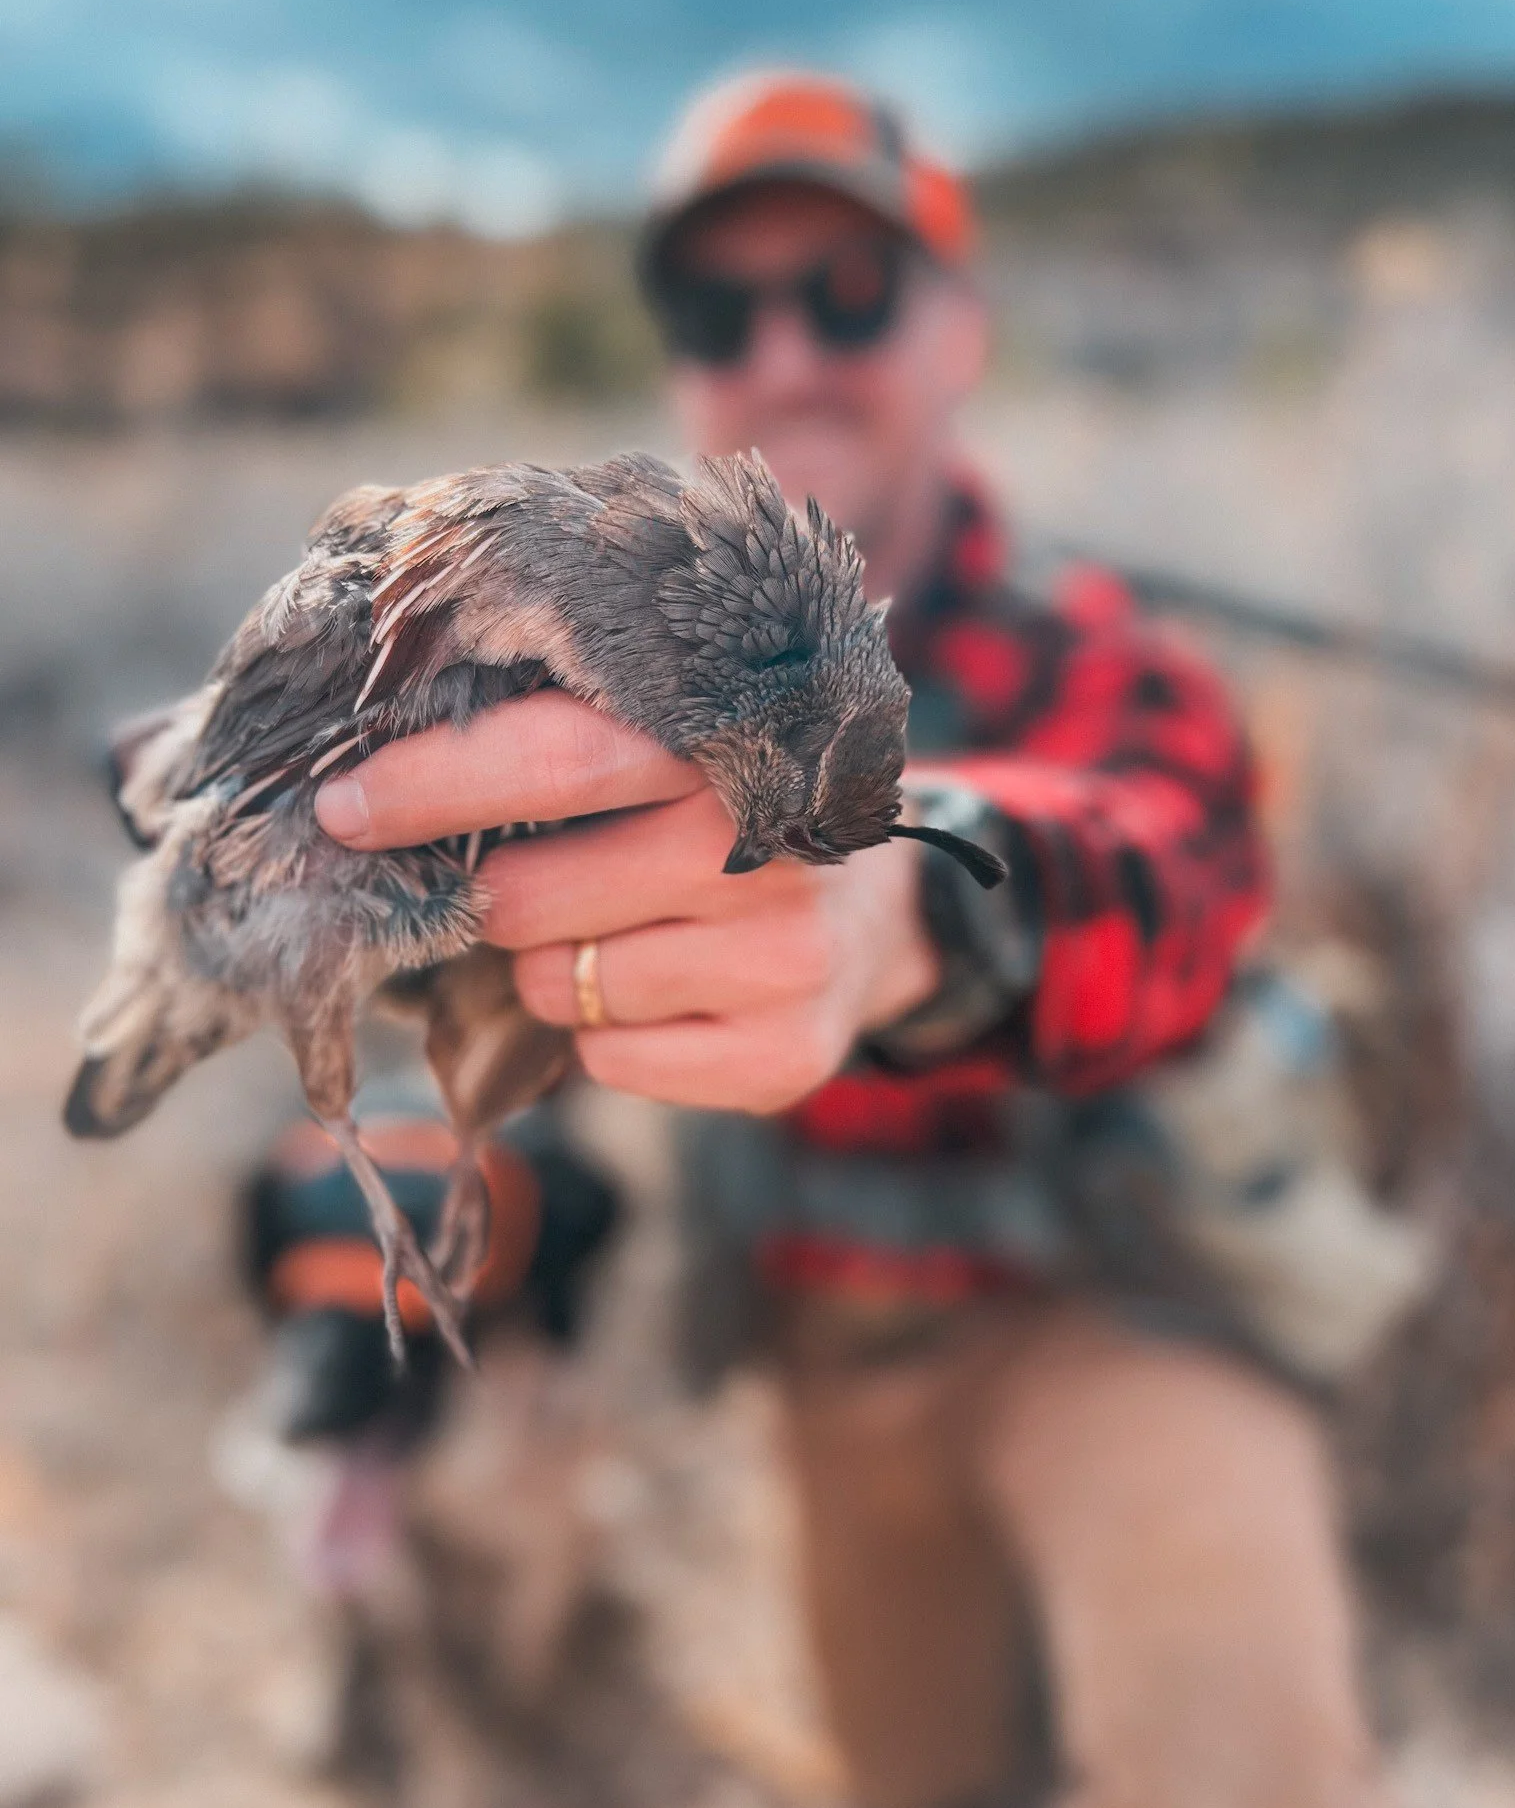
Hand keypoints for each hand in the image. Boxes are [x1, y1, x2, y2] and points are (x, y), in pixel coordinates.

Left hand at [317, 690, 939, 1112]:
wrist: (879, 912)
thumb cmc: (725, 816)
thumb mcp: (674, 749)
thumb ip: (559, 743)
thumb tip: (372, 786)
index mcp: (727, 744)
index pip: (555, 760)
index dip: (433, 784)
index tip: (341, 809)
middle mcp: (768, 850)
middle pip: (531, 896)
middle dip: (489, 900)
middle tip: (520, 886)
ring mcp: (785, 958)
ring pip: (560, 989)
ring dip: (549, 971)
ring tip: (618, 937)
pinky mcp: (787, 1055)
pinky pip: (611, 1064)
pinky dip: (603, 1038)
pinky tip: (665, 994)